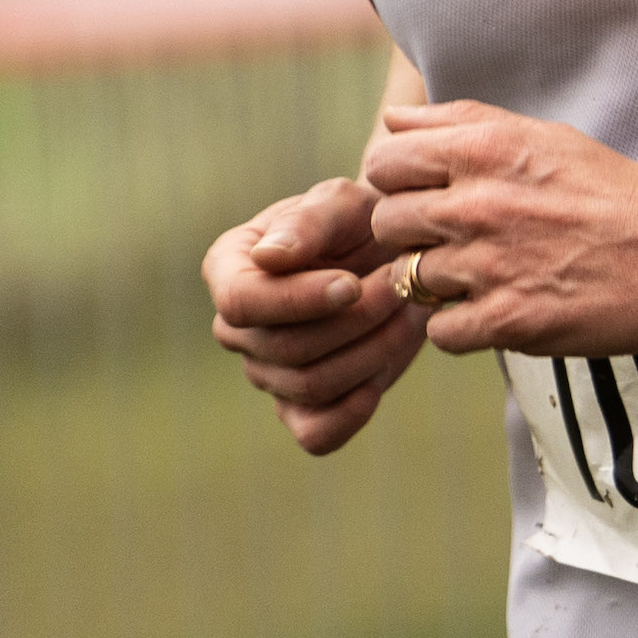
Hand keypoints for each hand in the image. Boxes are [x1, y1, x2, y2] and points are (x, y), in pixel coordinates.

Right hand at [204, 176, 424, 456]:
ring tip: (409, 311)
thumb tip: (267, 259)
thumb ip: (307, 223)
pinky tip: (380, 378)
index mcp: (229, 269)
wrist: (395, 254)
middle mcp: (239, 327)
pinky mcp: (302, 408)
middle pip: (284, 348)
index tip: (351, 283)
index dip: (296, 300)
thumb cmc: (360, 220)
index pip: (242, 301)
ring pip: (310, 385)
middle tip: (401, 285)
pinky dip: (351, 414)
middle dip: (354, 321)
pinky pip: (316, 434)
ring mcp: (267, 371)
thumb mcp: (340, 203)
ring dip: (371, 351)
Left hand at [360, 98, 637, 358]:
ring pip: (408, 278)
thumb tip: (394, 124)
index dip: (395, 181)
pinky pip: (440, 331)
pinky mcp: (509, 321)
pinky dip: (460, 326)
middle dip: (409, 234)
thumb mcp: (543, 135)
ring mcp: (490, 265)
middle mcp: (478, 203)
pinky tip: (492, 310)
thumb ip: (462, 125)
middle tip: (448, 241)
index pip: (383, 162)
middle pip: (385, 223)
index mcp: (485, 150)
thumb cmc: (615, 191)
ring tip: (481, 277)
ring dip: (437, 282)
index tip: (422, 194)